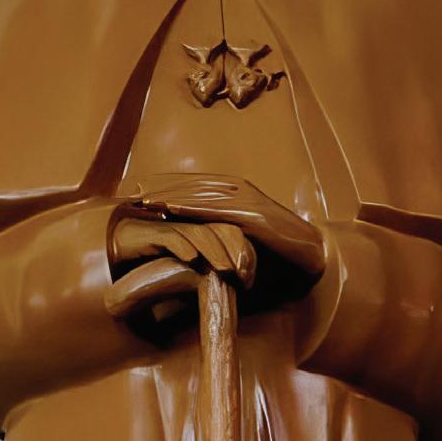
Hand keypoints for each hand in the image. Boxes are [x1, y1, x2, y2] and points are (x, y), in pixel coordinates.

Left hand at [106, 178, 324, 326]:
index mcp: (236, 193)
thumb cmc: (278, 254)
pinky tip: (169, 207)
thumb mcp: (241, 242)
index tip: (137, 191)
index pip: (193, 185)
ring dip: (168, 195)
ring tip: (141, 199)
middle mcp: (239, 190)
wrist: (312, 257)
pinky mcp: (252, 214)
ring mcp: (246, 200)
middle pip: (190, 184)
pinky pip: (216, 209)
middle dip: (158, 187)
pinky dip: (191, 206)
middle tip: (129, 192)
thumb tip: (194, 246)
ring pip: (199, 193)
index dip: (164, 186)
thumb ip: (220, 236)